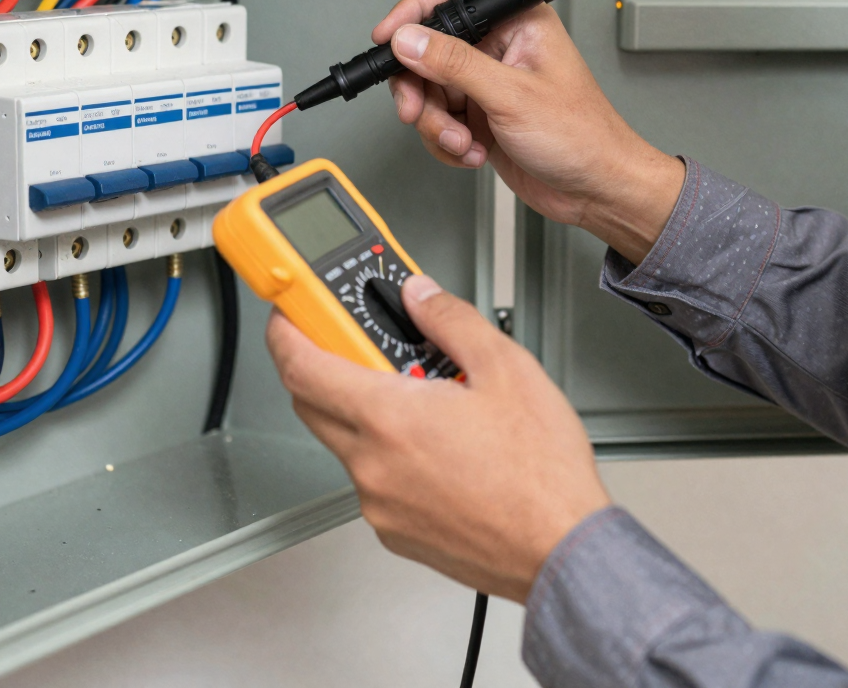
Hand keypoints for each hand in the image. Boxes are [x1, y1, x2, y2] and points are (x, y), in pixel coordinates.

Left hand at [268, 274, 611, 600]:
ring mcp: (380, 505)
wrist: (561, 551)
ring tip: (427, 399)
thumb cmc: (541, 475)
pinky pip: (374, 480)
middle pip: (313, 403)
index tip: (289, 313)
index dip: (286, 331)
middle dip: (326, 365)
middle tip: (364, 343)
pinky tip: (437, 445)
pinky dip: (389, 455)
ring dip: (367, 412)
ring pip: (347, 443)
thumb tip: (422, 296)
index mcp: (390, 419)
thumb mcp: (507, 369)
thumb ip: (452, 321)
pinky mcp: (395, 532)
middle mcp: (372, 466)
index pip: (302, 366)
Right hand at [374, 0, 683, 264]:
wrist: (596, 190)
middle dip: (420, 89)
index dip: (412, 14)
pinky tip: (473, 152)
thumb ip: (454, 64)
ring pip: (428, 91)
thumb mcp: (510, 96)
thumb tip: (410, 39)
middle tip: (415, 111)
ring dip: (435, 123)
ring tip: (462, 142)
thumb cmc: (582, 136)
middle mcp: (500, 48)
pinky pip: (438, 121)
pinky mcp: (480, 117)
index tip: (386, 39)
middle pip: (428, 52)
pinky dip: (446, 142)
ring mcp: (487, 84)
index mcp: (518, 23)